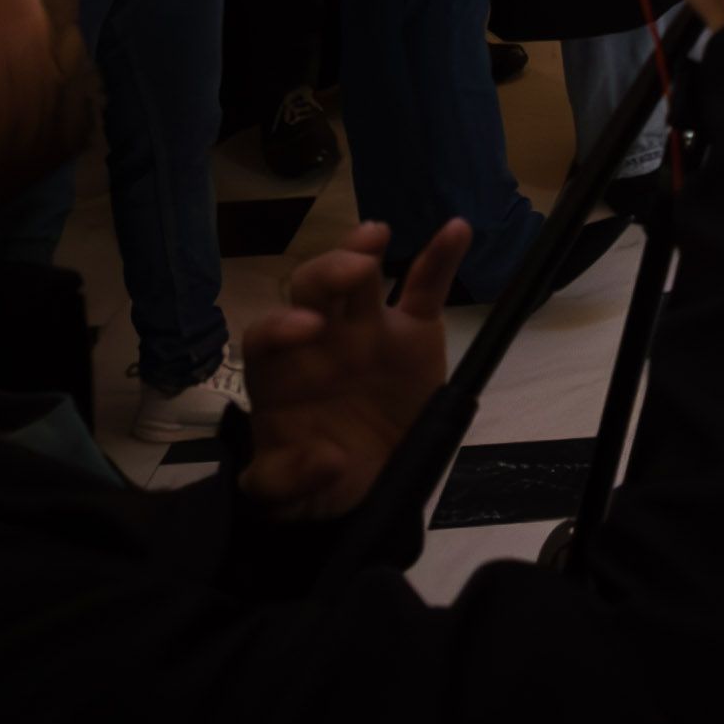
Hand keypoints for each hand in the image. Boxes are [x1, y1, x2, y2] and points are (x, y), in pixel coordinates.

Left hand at [234, 220, 463, 517]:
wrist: (364, 484)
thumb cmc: (313, 480)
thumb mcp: (286, 494)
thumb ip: (288, 481)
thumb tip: (324, 459)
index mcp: (281, 373)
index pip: (267, 336)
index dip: (282, 326)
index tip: (307, 329)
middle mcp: (319, 339)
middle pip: (310, 290)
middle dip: (325, 273)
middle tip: (352, 272)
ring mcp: (366, 329)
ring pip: (358, 280)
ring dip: (361, 251)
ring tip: (375, 236)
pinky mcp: (412, 331)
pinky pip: (425, 287)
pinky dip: (440, 257)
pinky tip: (456, 229)